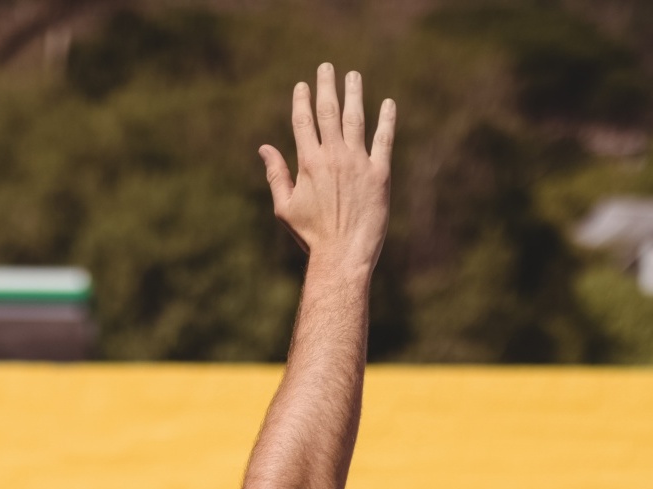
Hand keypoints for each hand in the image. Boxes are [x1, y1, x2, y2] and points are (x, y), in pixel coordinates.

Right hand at [259, 65, 394, 271]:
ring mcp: (358, 162)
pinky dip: (387, 119)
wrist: (342, 256)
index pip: (303, 120)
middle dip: (327, 86)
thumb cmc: (311, 236)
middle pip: (329, 111)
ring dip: (354, 93)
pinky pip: (384, 139)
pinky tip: (388, 104)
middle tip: (327, 68)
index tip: (303, 85)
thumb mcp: (285, 208)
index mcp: (308, 162)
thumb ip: (276, 175)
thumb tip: (264, 149)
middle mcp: (333, 156)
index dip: (302, 99)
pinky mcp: (379, 174)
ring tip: (353, 77)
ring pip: (356, 118)